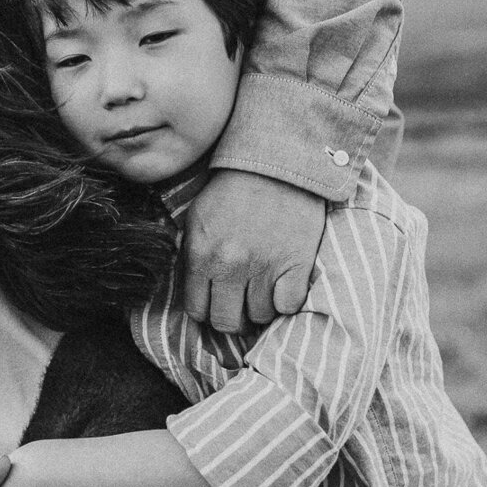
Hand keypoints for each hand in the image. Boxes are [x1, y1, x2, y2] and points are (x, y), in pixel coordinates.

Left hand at [181, 170, 325, 333]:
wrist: (276, 164)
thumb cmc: (234, 190)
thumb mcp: (197, 218)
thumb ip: (191, 255)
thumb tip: (193, 289)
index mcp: (201, 254)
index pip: (197, 310)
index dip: (207, 309)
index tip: (216, 302)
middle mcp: (230, 265)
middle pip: (226, 321)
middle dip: (232, 316)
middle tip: (240, 303)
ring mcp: (264, 267)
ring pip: (260, 316)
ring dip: (261, 306)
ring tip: (263, 286)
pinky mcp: (295, 264)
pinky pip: (288, 306)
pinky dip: (286, 300)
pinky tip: (283, 285)